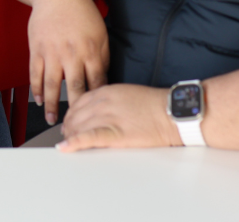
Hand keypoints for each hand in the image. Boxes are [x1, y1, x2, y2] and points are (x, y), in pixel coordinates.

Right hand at [28, 0, 108, 125]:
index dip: (96, 101)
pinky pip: (35, 74)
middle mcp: (72, 55)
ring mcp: (52, 53)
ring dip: (51, 105)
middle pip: (75, 88)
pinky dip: (36, 89)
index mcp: (91, 51)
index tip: (96, 114)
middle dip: (75, 110)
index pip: (96, 82)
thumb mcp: (101, 34)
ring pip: (52, 85)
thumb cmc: (81, 12)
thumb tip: (102, 80)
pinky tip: (38, 99)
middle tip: (74, 126)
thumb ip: (101, 58)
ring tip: (52, 119)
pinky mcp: (36, 50)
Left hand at [57, 84, 180, 150]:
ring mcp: (109, 117)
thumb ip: (108, 99)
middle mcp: (104, 102)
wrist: (172, 112)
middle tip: (66, 135)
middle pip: (76, 116)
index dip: (71, 114)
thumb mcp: (126, 93)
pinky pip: (90, 138)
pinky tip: (66, 147)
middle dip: (68, 127)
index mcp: (106, 91)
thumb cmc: (155, 104)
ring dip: (70, 136)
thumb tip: (96, 109)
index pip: (79, 103)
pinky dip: (75, 143)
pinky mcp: (116, 133)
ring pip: (79, 127)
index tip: (69, 121)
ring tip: (67, 143)